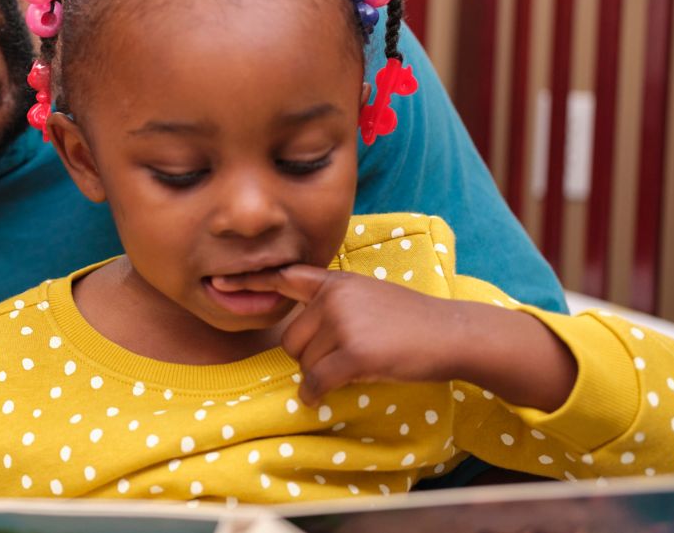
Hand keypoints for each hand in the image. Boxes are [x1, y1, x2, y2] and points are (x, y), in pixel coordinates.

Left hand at [257, 265, 468, 405]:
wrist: (452, 333)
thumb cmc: (410, 320)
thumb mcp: (368, 295)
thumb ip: (333, 304)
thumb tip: (299, 336)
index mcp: (335, 282)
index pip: (286, 277)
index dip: (252, 281)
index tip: (220, 284)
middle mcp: (335, 298)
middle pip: (291, 339)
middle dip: (309, 357)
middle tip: (342, 358)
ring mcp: (344, 323)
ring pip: (304, 362)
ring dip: (320, 374)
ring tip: (354, 366)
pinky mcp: (355, 352)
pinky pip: (316, 381)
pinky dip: (315, 394)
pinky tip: (322, 396)